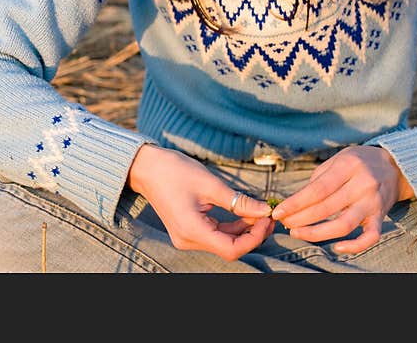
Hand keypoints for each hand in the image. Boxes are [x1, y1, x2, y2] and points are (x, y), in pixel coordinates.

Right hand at [128, 144, 272, 261]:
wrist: (146, 167)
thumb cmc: (174, 171)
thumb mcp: (210, 184)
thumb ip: (239, 201)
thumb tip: (265, 211)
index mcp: (192, 230)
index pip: (232, 249)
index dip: (254, 237)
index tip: (267, 219)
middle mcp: (188, 239)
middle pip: (228, 247)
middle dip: (252, 234)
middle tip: (269, 216)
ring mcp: (186, 236)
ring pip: (223, 242)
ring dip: (243, 230)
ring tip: (260, 213)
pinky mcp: (187, 230)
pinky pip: (214, 234)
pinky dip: (230, 226)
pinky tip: (244, 214)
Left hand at [270, 145, 414, 254]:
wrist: (394, 165)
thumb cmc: (358, 162)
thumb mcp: (337, 160)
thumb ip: (318, 180)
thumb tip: (294, 202)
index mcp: (348, 166)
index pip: (317, 189)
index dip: (295, 203)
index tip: (279, 212)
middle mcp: (362, 184)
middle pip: (326, 208)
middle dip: (300, 218)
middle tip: (284, 223)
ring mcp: (373, 203)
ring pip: (344, 225)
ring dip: (317, 233)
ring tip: (298, 233)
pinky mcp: (381, 217)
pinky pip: (370, 237)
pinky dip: (354, 246)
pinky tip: (335, 247)